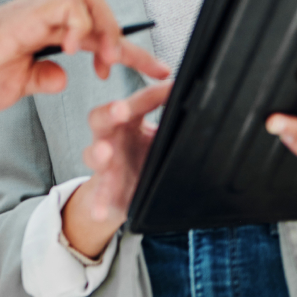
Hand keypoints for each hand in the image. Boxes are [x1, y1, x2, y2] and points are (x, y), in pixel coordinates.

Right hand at [0, 0, 169, 113]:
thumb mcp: (13, 86)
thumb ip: (40, 78)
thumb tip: (63, 77)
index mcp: (41, 33)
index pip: (95, 35)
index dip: (131, 53)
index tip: (156, 72)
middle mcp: (41, 16)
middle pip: (100, 9)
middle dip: (127, 40)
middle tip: (132, 71)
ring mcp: (33, 13)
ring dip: (108, 30)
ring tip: (107, 62)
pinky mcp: (23, 17)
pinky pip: (67, 6)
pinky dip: (81, 25)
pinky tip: (75, 50)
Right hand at [62, 81, 173, 257]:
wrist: (127, 191)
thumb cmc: (144, 155)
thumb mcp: (161, 137)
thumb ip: (175, 123)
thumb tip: (204, 104)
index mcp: (129, 120)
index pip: (138, 101)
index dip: (152, 93)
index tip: (172, 86)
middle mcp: (111, 137)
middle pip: (101, 117)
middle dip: (110, 112)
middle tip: (120, 110)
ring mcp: (104, 163)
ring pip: (93, 153)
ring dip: (98, 152)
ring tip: (106, 153)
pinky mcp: (104, 189)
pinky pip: (98, 195)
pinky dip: (98, 203)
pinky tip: (100, 211)